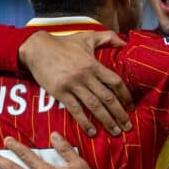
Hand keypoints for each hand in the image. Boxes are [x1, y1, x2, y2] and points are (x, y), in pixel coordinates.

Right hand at [19, 30, 133, 135]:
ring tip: (115, 132)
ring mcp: (72, 85)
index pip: (115, 82)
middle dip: (119, 114)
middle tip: (128, 126)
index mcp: (93, 64)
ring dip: (106, 121)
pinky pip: (75, 110)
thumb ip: (107, 38)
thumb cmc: (64, 43)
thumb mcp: (87, 37)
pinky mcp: (60, 92)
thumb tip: (125, 42)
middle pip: (107, 98)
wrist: (37, 48)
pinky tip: (92, 132)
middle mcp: (85, 76)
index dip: (126, 95)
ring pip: (94, 106)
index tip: (131, 106)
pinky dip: (84, 122)